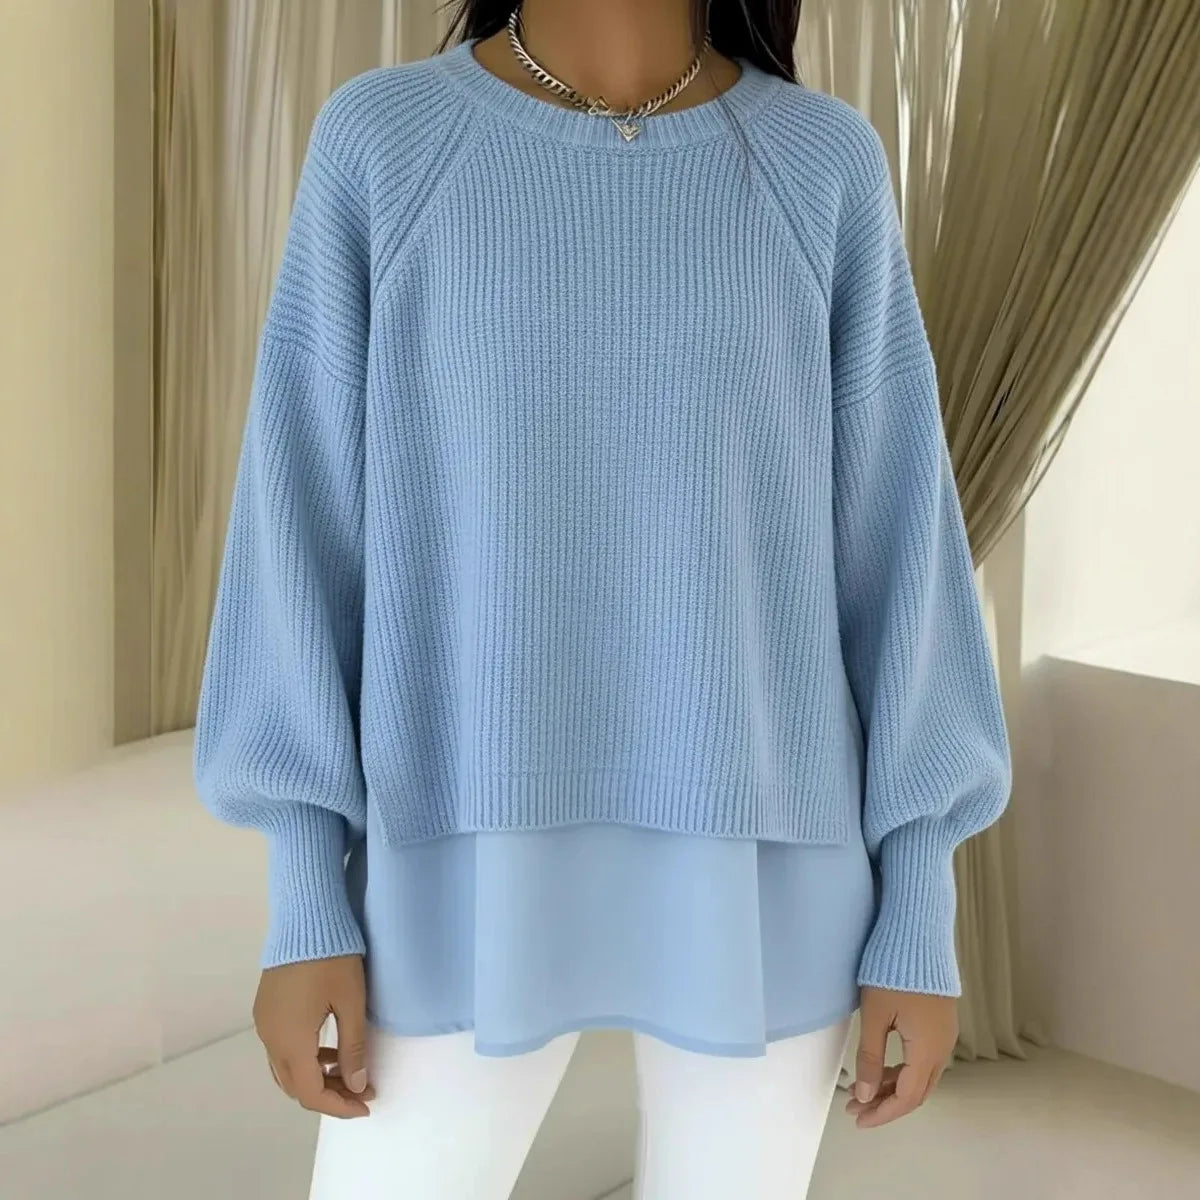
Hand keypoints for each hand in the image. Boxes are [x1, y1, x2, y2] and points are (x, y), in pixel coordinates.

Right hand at [253, 953, 376, 1118]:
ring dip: (315, 1077)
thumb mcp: (351, 1003)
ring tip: (349, 1072)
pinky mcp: (265, 1009)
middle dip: (328, 1094)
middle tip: (361, 1090)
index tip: (366, 1105)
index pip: (310, 1092)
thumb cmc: (333, 958)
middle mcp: (270, 1038)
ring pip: (286, 1068)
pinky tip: (328, 1049)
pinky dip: (304, 1058)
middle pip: (295, 1085)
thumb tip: (358, 1084)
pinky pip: (281, 1048)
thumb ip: (353, 1048)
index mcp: (290, 1040)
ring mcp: (264, 1023)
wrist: (306, 918)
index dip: (339, 1106)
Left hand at [845, 986, 956, 1127]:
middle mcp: (942, 1048)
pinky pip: (924, 1060)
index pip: (907, 1097)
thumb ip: (870, 1058)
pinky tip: (882, 1069)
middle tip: (855, 1107)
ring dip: (894, 1087)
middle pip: (917, 1091)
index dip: (882, 1113)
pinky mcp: (941, 1024)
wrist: (918, 936)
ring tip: (862, 1090)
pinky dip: (903, 1071)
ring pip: (921, 1077)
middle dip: (886, 1104)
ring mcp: (945, 1036)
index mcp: (927, 1050)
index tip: (858, 1119)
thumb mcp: (874, 1016)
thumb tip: (865, 1095)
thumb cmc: (892, 973)